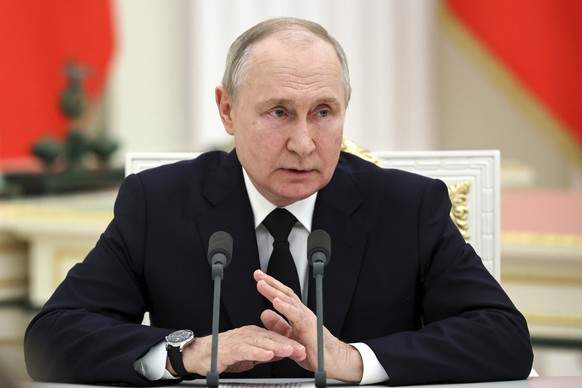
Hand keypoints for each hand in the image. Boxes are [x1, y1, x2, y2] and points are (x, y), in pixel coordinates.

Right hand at [174, 325, 305, 375]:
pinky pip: (246, 350)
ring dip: (277, 346)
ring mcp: (239, 341)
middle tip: (301, 349)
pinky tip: (268, 354)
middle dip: (288, 344)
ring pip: (261, 342)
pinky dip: (258, 352)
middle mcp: (248, 335)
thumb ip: (264, 353)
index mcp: (253, 334)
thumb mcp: (248, 355)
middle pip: (271, 338)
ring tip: (289, 350)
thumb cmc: (222, 354)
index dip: (289, 343)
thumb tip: (280, 353)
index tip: (302, 349)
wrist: (200, 355)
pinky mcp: (230, 349)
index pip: (275, 338)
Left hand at [254, 270, 362, 382]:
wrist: (333, 360)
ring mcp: (306, 318)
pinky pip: (296, 315)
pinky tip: (276, 301)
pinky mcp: (309, 327)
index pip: (283, 296)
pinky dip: (286, 307)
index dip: (270, 286)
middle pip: (285, 293)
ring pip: (289, 300)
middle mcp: (302, 313)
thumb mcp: (290, 336)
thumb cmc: (315, 349)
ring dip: (275, 291)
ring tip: (262, 284)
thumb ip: (278, 325)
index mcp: (297, 314)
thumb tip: (265, 314)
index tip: (258, 277)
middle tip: (258, 274)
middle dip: (271, 282)